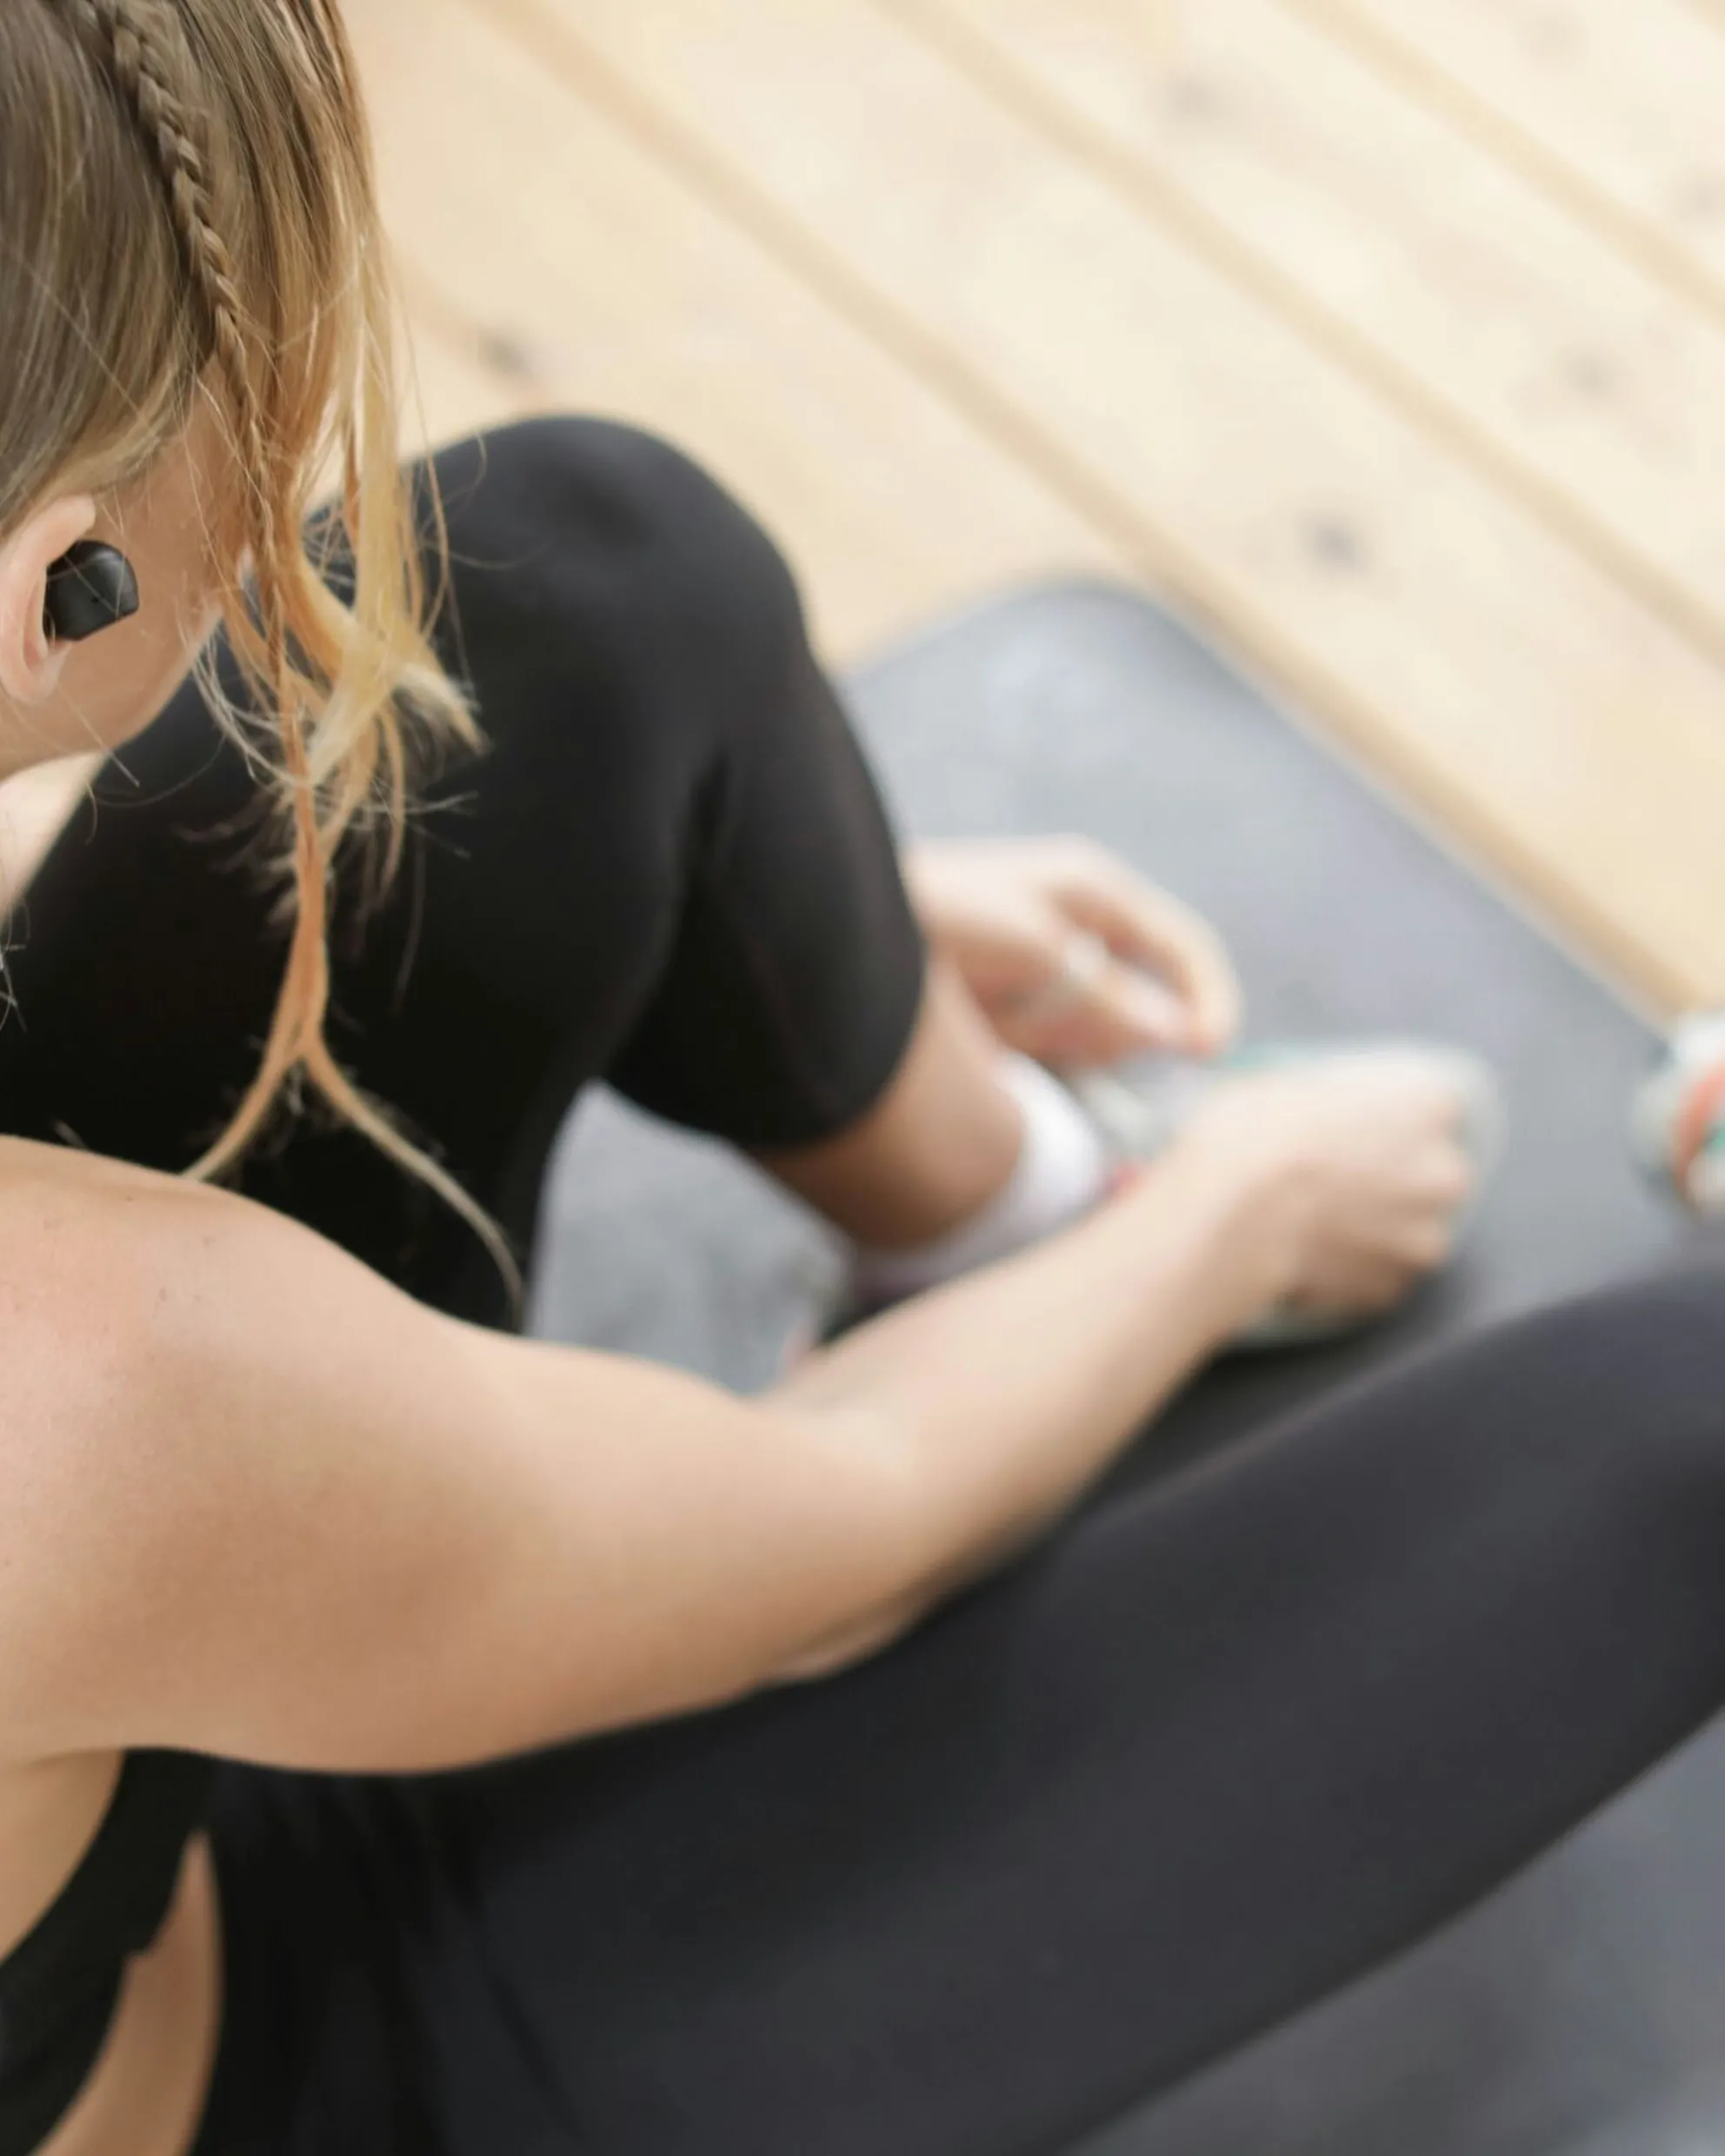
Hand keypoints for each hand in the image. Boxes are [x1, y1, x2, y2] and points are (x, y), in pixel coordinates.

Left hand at [904, 837, 1241, 1067]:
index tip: (1209, 1054)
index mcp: (1097, 894)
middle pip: (1141, 1001)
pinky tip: (988, 1028)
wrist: (848, 933)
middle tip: (1042, 1024)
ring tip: (998, 1013)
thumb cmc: (944, 917)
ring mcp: (1048, 969)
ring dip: (1061, 1037)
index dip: (1207, 1000)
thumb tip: (1180, 1032)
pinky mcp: (1014, 1006)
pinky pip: (1052, 1043)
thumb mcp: (1037, 950)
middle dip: (1110, 1026)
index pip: (1183, 948)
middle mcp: (1081, 928)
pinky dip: (1032, 1046)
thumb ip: (1110, 994)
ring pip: (1096, 1030)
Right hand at [1184, 1055, 1476, 1323]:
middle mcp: (1443, 1172)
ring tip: (1320, 1223)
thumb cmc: (1252, 1135)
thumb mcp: (1288, 1085)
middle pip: (1434, 1171)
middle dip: (1395, 1176)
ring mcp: (1422, 1238)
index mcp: (1428, 1105)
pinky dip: (1354, 1267)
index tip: (1360, 1123)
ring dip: (1378, 1228)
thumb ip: (1332, 1102)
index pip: (1435, 1103)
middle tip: (1338, 1177)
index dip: (1394, 1115)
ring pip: (1410, 1229)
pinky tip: (1310, 1255)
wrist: (1230, 1216)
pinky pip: (1378, 1272)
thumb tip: (1322, 1115)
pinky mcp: (1390, 1287)